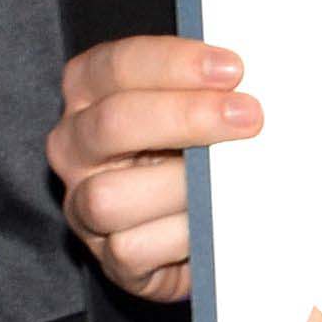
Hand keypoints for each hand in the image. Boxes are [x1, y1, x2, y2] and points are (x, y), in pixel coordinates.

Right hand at [45, 36, 258, 300]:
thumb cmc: (193, 151)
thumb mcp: (190, 106)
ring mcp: (82, 204)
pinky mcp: (108, 258)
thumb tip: (243, 83)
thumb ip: (205, 87)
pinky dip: (178, 236)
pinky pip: (131, 249)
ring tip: (226, 182)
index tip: (232, 69)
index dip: (174, 63)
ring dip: (180, 186)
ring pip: (110, 195)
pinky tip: (210, 224)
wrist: (197, 227)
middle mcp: (75, 145)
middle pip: (112, 123)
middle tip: (247, 116)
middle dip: (186, 117)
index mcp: (88, 91)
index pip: (117, 65)